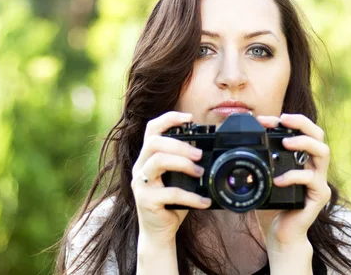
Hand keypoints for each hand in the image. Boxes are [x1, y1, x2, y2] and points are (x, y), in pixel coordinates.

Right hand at [131, 111, 211, 244]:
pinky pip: (170, 192)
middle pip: (154, 142)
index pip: (151, 129)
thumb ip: (185, 164)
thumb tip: (210, 151)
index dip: (168, 119)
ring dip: (183, 163)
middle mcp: (140, 167)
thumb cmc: (171, 203)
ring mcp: (140, 184)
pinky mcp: (145, 201)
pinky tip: (203, 201)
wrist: (159, 232)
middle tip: (199, 155)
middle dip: (179, 144)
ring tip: (200, 172)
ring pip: (158, 161)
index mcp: (147, 157)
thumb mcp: (177, 179)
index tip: (188, 118)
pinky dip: (191, 196)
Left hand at [254, 113, 331, 248]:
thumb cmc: (273, 203)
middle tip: (284, 119)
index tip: (264, 120)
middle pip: (318, 134)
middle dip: (302, 122)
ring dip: (304, 142)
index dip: (286, 121)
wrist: (282, 232)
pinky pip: (310, 179)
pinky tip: (279, 180)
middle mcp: (314, 165)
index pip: (301, 131)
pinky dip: (293, 176)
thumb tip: (240, 143)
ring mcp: (319, 179)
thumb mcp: (265, 177)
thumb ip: (261, 161)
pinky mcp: (320, 195)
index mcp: (302, 158)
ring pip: (323, 151)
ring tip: (286, 142)